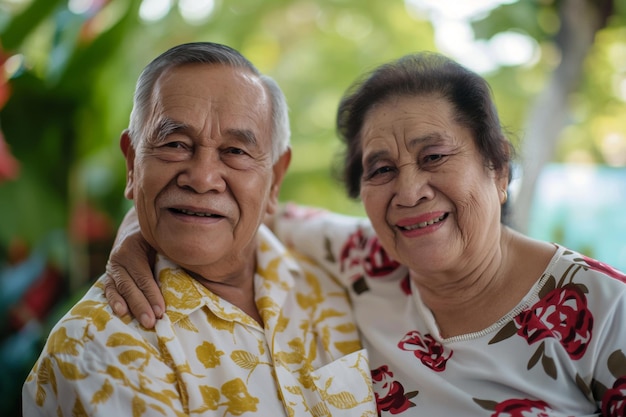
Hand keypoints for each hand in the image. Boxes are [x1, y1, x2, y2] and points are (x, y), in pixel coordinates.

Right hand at [103, 208, 163, 327]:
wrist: (136, 228)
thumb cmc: (157, 240)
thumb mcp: (163, 243)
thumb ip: (173, 256)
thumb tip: (201, 276)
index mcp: (134, 245)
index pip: (143, 276)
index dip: (151, 294)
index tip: (161, 311)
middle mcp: (120, 256)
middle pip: (130, 285)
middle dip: (141, 305)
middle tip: (151, 322)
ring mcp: (112, 266)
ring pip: (118, 289)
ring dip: (130, 307)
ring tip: (139, 321)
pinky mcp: (109, 275)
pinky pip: (109, 290)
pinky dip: (114, 301)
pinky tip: (120, 313)